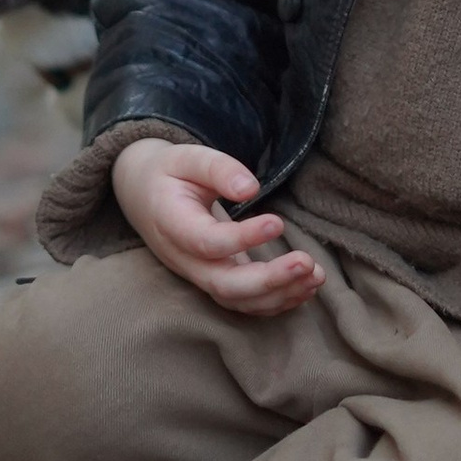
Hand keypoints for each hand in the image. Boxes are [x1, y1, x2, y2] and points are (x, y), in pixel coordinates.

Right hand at [113, 137, 323, 319]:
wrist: (143, 196)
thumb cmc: (169, 173)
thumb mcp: (186, 158)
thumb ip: (218, 169)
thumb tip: (251, 187)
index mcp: (173, 225)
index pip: (208, 243)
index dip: (243, 239)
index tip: (279, 222)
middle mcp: (184, 260)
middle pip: (225, 286)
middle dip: (269, 281)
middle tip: (307, 262)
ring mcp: (199, 276)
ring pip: (237, 301)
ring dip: (280, 294)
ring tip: (316, 275)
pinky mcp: (215, 280)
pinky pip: (245, 303)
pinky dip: (277, 301)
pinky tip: (306, 287)